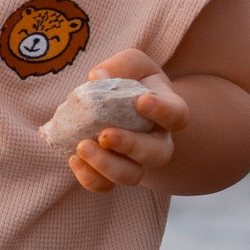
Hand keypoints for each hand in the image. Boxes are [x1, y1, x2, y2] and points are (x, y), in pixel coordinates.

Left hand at [64, 49, 186, 192]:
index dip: (163, 112)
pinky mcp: (112, 173)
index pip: (177, 116)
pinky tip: (73, 159)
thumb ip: (120, 66)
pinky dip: (89, 177)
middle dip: (130, 146)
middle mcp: (158, 142)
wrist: (121, 107)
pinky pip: (105, 185)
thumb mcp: (132, 63)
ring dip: (107, 166)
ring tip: (82, 147)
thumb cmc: (132, 80)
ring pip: (132, 176)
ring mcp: (136, 162)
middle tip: (105, 134)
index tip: (142, 101)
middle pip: (157, 154)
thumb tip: (97, 77)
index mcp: (168, 112)